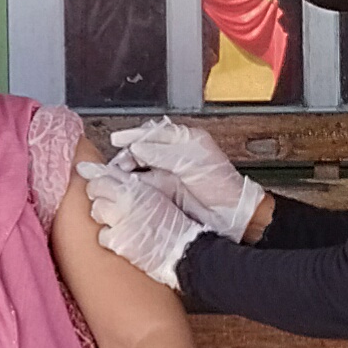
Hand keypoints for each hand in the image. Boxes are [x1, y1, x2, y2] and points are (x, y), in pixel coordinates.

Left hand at [79, 158, 210, 281]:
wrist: (182, 247)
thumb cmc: (173, 217)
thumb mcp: (160, 186)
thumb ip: (133, 179)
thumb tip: (107, 170)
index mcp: (134, 189)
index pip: (101, 178)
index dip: (101, 182)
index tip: (104, 187)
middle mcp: (123, 204)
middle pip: (94, 192)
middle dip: (102, 196)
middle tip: (116, 204)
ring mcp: (118, 224)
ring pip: (96, 212)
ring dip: (105, 215)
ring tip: (122, 220)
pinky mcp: (116, 242)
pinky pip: (102, 235)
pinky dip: (110, 236)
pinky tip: (124, 236)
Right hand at [109, 119, 268, 240]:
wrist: (230, 215)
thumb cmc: (220, 185)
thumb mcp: (193, 161)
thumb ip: (164, 153)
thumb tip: (138, 148)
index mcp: (184, 140)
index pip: (153, 133)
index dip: (134, 135)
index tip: (119, 140)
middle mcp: (173, 154)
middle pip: (141, 148)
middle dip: (127, 153)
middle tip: (119, 162)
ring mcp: (167, 173)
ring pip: (138, 166)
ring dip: (126, 169)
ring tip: (117, 174)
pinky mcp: (163, 190)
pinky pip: (142, 183)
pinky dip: (132, 183)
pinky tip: (125, 185)